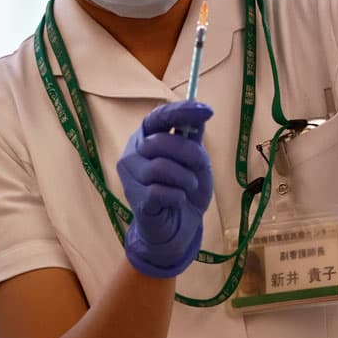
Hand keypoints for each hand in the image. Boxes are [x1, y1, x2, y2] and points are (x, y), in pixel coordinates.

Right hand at [117, 100, 214, 277]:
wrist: (178, 227)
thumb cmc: (184, 189)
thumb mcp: (195, 161)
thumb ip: (193, 139)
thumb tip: (200, 113)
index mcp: (145, 138)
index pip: (158, 117)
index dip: (181, 112)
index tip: (207, 111)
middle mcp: (132, 153)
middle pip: (160, 142)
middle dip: (189, 154)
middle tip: (199, 168)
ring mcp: (130, 177)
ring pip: (160, 167)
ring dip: (185, 179)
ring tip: (187, 188)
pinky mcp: (135, 198)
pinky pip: (160, 191)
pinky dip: (178, 196)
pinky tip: (178, 201)